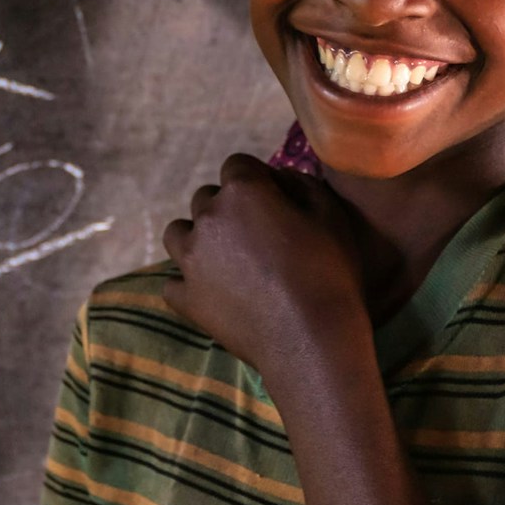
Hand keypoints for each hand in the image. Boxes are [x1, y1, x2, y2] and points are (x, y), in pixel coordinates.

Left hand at [161, 154, 368, 373]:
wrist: (311, 340)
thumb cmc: (328, 273)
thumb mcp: (330, 215)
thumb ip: (301, 183)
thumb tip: (280, 177)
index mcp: (242, 191)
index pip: (237, 165)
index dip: (257, 179)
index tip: (273, 200)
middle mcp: (207, 218)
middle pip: (206, 198)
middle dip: (227, 208)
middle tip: (256, 235)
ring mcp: (190, 260)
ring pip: (178, 233)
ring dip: (198, 238)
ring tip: (225, 259)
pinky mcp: (185, 298)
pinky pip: (174, 282)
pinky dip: (190, 284)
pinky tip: (214, 293)